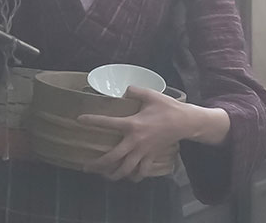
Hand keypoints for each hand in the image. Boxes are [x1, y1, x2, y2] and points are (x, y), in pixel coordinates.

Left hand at [78, 86, 229, 182]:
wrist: (186, 122)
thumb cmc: (169, 107)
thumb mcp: (152, 95)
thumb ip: (135, 91)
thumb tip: (124, 90)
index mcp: (132, 124)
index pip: (108, 123)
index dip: (92, 121)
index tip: (80, 120)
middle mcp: (135, 141)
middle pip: (112, 158)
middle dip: (97, 165)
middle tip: (85, 167)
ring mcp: (144, 151)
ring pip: (125, 169)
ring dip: (113, 175)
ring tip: (104, 176)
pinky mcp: (152, 156)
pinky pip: (142, 171)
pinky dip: (134, 176)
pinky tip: (129, 176)